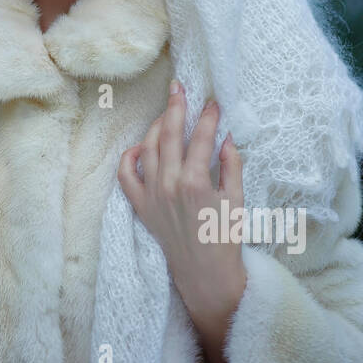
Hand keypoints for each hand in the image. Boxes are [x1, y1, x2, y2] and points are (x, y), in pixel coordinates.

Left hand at [117, 81, 246, 362]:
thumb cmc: (225, 239)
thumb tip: (226, 138)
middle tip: (179, 87)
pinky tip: (139, 146)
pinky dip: (129, 158)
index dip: (208, 117)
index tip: (214, 102)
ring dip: (156, 126)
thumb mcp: (236, 201)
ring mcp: (151, 195)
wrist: (205, 275)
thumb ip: (231, 166)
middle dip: (175, 107)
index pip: (201, 138)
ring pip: (147, 148)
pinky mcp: (141, 207)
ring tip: (166, 113)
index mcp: (196, 182)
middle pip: (169, 134)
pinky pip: (126, 177)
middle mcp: (169, 184)